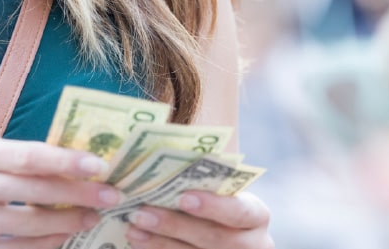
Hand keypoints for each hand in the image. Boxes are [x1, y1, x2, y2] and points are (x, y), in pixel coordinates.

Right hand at [0, 134, 122, 248]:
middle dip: (78, 195)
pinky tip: (63, 238)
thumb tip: (77, 159)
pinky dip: (45, 246)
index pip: (29, 155)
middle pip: (34, 192)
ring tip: (91, 217)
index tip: (100, 166)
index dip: (67, 161)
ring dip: (67, 224)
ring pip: (28, 227)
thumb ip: (15, 158)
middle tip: (110, 195)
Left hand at [124, 191, 271, 248]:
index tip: (184, 197)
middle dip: (174, 225)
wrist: (223, 240)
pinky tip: (138, 241)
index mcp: (255, 216)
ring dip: (159, 241)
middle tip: (141, 212)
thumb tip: (164, 149)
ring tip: (132, 227)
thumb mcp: (222, 192)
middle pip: (213, 238)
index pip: (240, 211)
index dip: (214, 206)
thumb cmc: (219, 204)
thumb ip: (204, 178)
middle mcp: (250, 244)